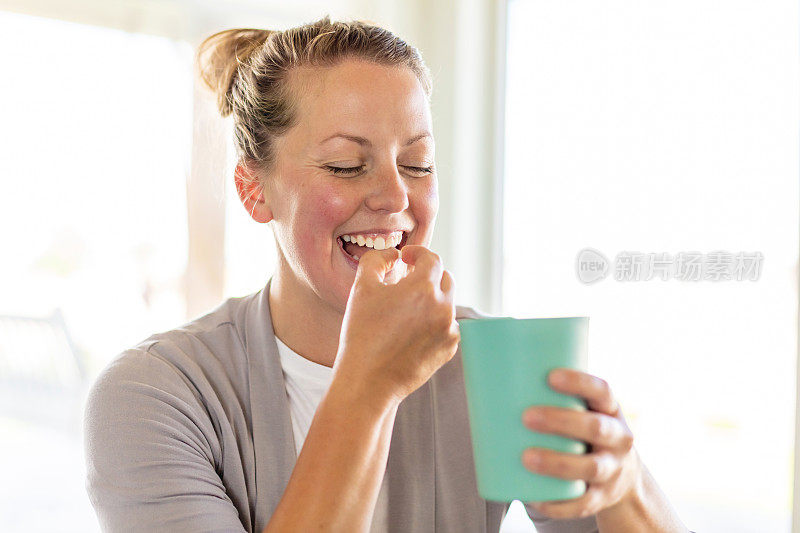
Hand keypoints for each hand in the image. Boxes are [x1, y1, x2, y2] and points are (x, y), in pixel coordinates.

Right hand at [333, 245, 459, 404]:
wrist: (368, 381)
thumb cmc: (361, 333)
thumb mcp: (362, 288)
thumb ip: (377, 260)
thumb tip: (393, 256)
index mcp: (424, 288)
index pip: (431, 258)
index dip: (417, 253)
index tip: (405, 257)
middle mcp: (443, 307)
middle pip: (444, 279)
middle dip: (427, 275)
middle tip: (407, 281)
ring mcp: (449, 329)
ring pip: (446, 303)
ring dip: (430, 300)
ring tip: (406, 310)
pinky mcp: (449, 349)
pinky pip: (447, 326)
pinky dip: (434, 322)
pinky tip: (411, 331)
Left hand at [520, 368, 642, 518]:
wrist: (622, 474)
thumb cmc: (583, 429)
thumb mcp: (582, 409)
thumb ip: (549, 395)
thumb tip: (490, 374)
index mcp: (610, 410)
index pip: (602, 390)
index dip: (580, 383)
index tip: (550, 377)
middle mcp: (618, 439)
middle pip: (596, 428)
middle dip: (561, 422)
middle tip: (527, 417)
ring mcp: (613, 470)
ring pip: (591, 467)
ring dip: (558, 463)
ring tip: (526, 457)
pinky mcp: (602, 497)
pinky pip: (583, 504)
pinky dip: (559, 504)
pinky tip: (534, 499)